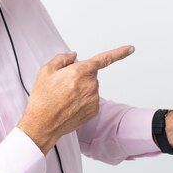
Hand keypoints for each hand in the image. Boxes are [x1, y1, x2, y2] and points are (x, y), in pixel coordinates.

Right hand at [18, 45, 134, 153]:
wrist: (42, 124)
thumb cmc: (43, 98)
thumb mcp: (46, 71)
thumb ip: (62, 59)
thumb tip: (73, 56)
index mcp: (80, 72)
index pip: (104, 59)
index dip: (119, 52)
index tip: (130, 48)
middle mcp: (90, 85)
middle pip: (90, 73)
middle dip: (80, 74)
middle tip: (63, 83)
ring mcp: (94, 99)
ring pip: (90, 86)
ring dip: (81, 88)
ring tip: (64, 96)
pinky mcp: (94, 110)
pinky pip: (91, 99)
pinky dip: (83, 99)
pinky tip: (70, 104)